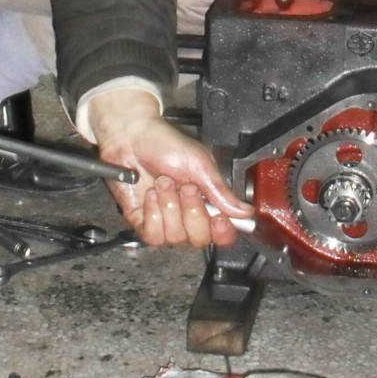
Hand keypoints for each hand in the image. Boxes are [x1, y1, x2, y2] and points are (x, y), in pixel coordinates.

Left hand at [86, 88, 246, 248]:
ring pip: (175, 237)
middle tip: (186, 187)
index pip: (223, 233)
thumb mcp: (199, 163)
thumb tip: (245, 211)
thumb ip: (220, 191)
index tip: (218, 218)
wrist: (131, 138)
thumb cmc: (165, 143)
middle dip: (192, 211)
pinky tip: (150, 195)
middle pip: (200, 238)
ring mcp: (166, 221)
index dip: (223, 232)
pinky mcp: (144, 223)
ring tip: (163, 183)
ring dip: (169, 206)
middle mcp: (188, 215)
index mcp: (207, 201)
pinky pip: (153, 235)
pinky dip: (152, 213)